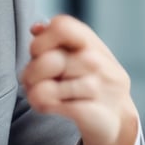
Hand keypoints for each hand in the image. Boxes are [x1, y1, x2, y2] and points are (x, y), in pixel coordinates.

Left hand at [20, 14, 138, 144]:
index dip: (41, 41)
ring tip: (42, 95)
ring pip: (45, 87)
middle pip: (48, 60)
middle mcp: (97, 61)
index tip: (38, 54)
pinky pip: (52, 105)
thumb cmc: (85, 81)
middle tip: (31, 81)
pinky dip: (43, 106)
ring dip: (34, 93)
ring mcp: (98, 88)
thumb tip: (36, 27)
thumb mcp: (72, 55)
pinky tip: (50, 107)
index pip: (62, 26)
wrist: (113, 118)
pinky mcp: (94, 112)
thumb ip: (53, 39)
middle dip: (30, 73)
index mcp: (90, 42)